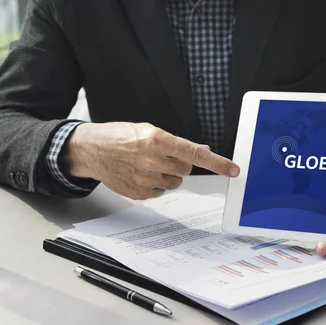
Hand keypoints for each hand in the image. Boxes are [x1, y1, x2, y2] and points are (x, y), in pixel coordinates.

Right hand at [62, 122, 239, 199]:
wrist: (91, 150)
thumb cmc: (119, 137)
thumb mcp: (148, 130)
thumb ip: (176, 143)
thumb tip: (202, 150)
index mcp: (158, 140)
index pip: (195, 154)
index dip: (218, 162)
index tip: (234, 169)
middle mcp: (154, 161)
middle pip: (186, 170)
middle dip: (179, 164)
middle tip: (161, 156)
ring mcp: (146, 179)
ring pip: (175, 182)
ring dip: (168, 175)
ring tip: (147, 164)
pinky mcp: (140, 193)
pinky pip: (161, 192)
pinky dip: (155, 184)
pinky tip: (140, 174)